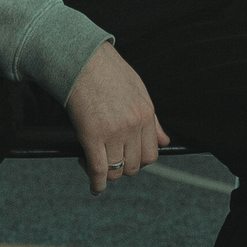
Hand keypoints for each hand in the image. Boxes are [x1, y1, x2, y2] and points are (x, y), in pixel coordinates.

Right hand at [64, 41, 169, 194]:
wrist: (81, 59)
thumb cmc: (107, 72)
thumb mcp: (139, 92)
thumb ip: (152, 120)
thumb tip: (165, 141)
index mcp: (146, 115)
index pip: (152, 152)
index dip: (140, 161)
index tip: (128, 158)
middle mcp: (133, 126)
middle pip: (135, 165)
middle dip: (124, 168)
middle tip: (111, 161)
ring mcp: (113, 132)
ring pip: (118, 170)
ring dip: (109, 174)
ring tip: (97, 167)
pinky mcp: (91, 135)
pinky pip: (99, 169)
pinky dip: (97, 183)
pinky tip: (96, 187)